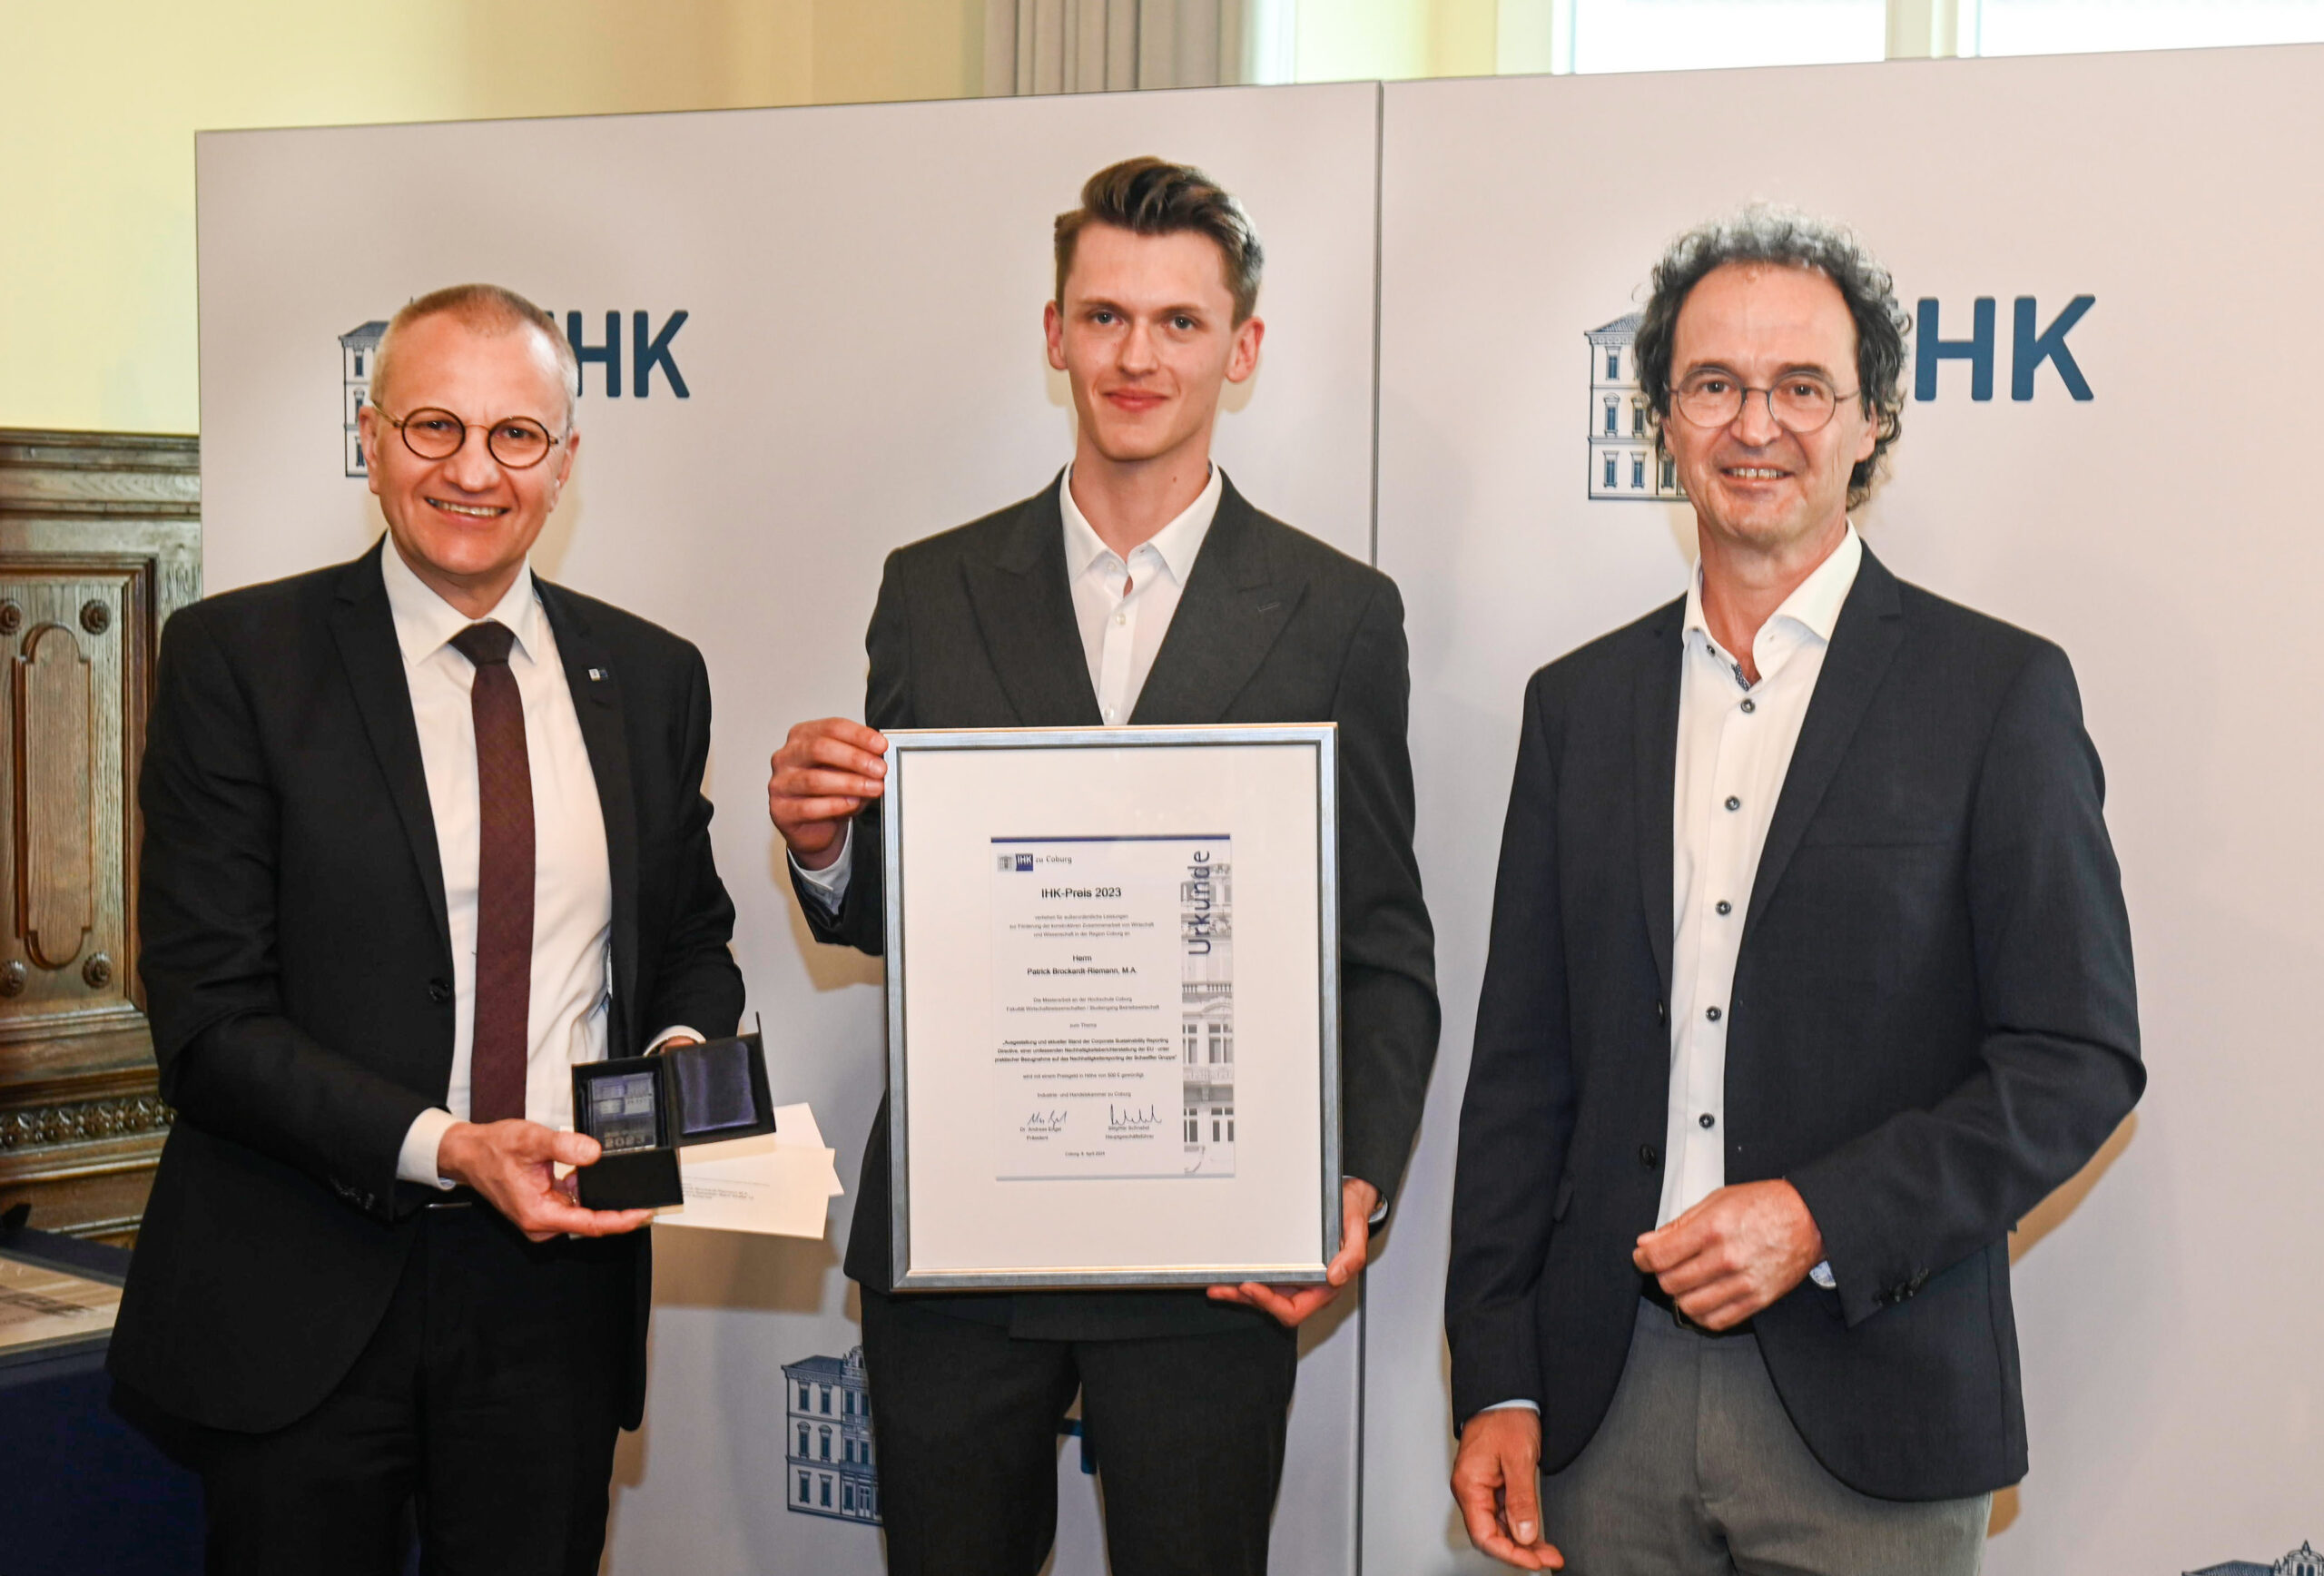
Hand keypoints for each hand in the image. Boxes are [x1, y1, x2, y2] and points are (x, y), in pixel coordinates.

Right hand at [436, 1120, 654, 1242]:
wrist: (469, 1153)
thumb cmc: (492, 1149)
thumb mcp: (531, 1140)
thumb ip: (565, 1146)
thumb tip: (594, 1153)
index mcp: (539, 1214)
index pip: (591, 1224)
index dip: (621, 1220)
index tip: (644, 1213)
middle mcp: (542, 1222)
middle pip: (592, 1220)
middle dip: (616, 1205)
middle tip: (643, 1189)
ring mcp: (544, 1216)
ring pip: (584, 1210)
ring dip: (599, 1194)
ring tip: (612, 1174)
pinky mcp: (545, 1207)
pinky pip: (574, 1201)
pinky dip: (584, 1188)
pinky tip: (585, 1171)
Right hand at [768, 718, 887, 868]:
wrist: (815, 828)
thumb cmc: (830, 792)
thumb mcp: (848, 770)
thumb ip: (861, 760)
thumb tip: (880, 758)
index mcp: (802, 737)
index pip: (831, 728)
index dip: (858, 735)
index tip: (881, 745)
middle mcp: (786, 756)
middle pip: (819, 749)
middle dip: (855, 758)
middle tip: (879, 769)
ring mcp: (780, 783)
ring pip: (815, 779)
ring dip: (850, 783)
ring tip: (873, 788)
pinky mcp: (780, 810)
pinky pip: (808, 807)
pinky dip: (835, 805)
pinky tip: (852, 804)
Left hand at [1206, 1177, 1377, 1326]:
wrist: (1349, 1199)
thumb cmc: (1351, 1215)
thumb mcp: (1356, 1230)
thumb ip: (1352, 1256)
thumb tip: (1336, 1277)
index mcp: (1326, 1287)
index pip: (1294, 1309)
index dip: (1269, 1303)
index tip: (1250, 1287)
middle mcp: (1309, 1287)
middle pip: (1274, 1306)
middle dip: (1246, 1300)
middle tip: (1222, 1288)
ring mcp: (1297, 1280)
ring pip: (1266, 1296)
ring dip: (1241, 1294)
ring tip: (1218, 1286)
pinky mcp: (1289, 1268)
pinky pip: (1267, 1281)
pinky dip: (1247, 1280)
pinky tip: (1230, 1276)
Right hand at [1451, 1406, 1562, 1568]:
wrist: (1505, 1392)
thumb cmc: (1506, 1416)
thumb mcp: (1519, 1459)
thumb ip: (1521, 1499)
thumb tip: (1524, 1534)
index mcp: (1470, 1485)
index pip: (1484, 1535)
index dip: (1510, 1554)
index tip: (1535, 1561)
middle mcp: (1471, 1489)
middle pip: (1491, 1534)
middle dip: (1520, 1551)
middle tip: (1548, 1558)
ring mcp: (1481, 1486)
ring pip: (1499, 1526)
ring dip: (1522, 1540)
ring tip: (1548, 1550)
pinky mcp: (1491, 1482)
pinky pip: (1503, 1512)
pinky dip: (1520, 1524)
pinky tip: (1536, 1532)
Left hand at [1632, 1178, 1823, 1329]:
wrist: (1809, 1219)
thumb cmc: (1766, 1205)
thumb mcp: (1717, 1200)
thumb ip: (1680, 1224)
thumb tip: (1649, 1241)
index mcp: (1712, 1229)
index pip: (1660, 1256)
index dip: (1642, 1259)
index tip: (1642, 1257)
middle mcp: (1726, 1258)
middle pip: (1671, 1282)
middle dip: (1661, 1275)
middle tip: (1666, 1266)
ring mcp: (1742, 1282)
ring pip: (1690, 1305)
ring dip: (1680, 1296)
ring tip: (1684, 1283)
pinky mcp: (1757, 1300)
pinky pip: (1717, 1320)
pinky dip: (1702, 1315)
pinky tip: (1701, 1299)